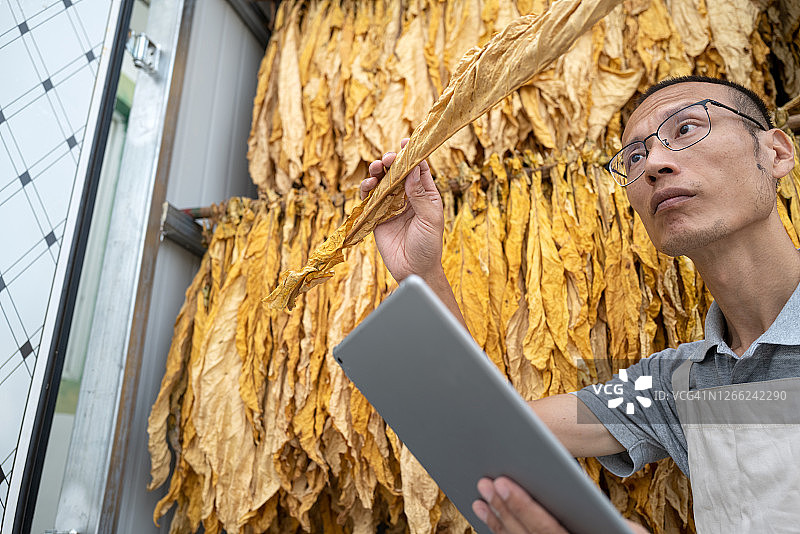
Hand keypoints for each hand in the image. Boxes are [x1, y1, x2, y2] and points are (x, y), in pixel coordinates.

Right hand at [360, 138, 444, 282]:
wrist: (414, 270)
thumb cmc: (429, 246)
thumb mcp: (430, 219)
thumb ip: (419, 195)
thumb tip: (413, 170)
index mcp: (425, 194)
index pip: (418, 168)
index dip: (412, 154)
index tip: (405, 142)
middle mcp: (407, 196)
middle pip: (397, 172)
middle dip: (391, 161)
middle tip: (387, 158)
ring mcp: (391, 205)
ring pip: (382, 182)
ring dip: (378, 172)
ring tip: (376, 168)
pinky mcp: (377, 216)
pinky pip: (369, 198)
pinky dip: (366, 189)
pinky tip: (368, 184)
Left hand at [473, 477, 649, 533]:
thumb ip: (616, 524)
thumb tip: (608, 510)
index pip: (545, 529)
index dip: (522, 506)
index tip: (502, 483)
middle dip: (503, 507)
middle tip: (486, 481)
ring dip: (496, 517)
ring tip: (482, 493)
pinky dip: (498, 528)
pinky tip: (486, 511)